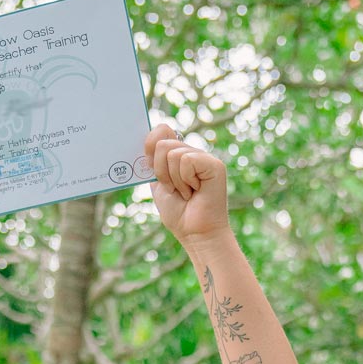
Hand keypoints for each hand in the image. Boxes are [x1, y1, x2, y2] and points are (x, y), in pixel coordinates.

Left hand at [144, 124, 229, 247]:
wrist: (195, 233)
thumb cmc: (179, 213)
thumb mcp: (158, 185)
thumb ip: (153, 163)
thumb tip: (148, 141)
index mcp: (179, 155)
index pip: (161, 130)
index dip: (150, 146)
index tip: (151, 169)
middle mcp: (192, 152)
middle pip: (162, 143)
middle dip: (161, 172)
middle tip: (174, 189)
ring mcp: (204, 157)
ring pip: (172, 153)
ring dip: (174, 180)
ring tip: (186, 192)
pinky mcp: (214, 164)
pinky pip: (186, 160)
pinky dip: (185, 180)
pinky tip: (195, 191)